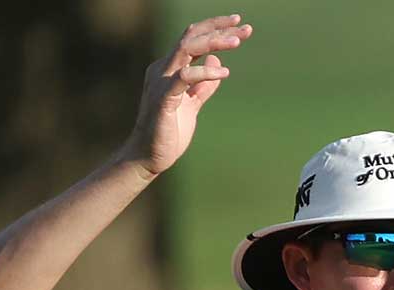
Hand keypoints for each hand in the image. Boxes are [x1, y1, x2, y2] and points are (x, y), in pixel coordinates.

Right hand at [122, 14, 253, 176]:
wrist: (149, 157)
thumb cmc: (169, 132)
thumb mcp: (192, 104)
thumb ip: (203, 86)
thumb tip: (216, 62)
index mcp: (169, 69)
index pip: (193, 39)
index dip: (216, 30)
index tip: (242, 27)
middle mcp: (163, 69)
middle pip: (190, 37)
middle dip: (218, 28)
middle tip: (244, 28)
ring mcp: (161, 82)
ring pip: (186, 49)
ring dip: (213, 42)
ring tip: (237, 41)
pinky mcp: (163, 98)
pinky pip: (184, 77)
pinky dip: (205, 72)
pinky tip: (224, 73)